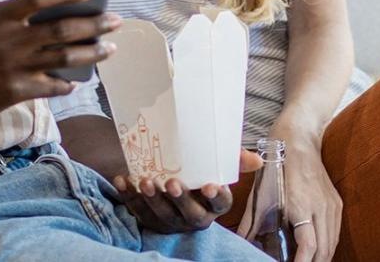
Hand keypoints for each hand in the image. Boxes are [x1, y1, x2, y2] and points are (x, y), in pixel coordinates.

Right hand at [0, 0, 117, 124]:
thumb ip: (17, 16)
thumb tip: (61, 10)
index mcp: (0, 15)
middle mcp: (8, 40)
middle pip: (62, 29)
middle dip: (94, 25)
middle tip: (115, 21)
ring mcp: (13, 67)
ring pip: (65, 58)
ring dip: (93, 53)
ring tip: (110, 48)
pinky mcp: (15, 91)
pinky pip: (52, 86)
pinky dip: (67, 83)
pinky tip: (76, 81)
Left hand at [114, 151, 262, 232]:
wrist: (166, 170)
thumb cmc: (196, 167)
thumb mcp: (213, 161)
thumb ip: (232, 158)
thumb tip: (256, 159)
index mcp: (214, 204)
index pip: (221, 204)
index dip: (216, 197)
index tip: (209, 185)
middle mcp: (195, 217)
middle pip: (191, 215)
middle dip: (181, 200)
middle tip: (172, 183)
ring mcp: (171, 221)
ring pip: (163, 216)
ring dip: (153, 200)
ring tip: (145, 181)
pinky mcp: (150, 219)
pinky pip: (138, 211)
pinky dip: (129, 197)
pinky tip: (123, 180)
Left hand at [240, 130, 340, 261]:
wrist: (298, 139)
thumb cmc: (276, 166)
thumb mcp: (259, 195)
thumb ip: (251, 223)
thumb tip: (241, 244)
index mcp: (300, 205)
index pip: (308, 246)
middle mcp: (320, 207)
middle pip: (324, 250)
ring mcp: (331, 205)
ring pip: (332, 244)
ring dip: (321, 259)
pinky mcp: (336, 203)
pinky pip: (335, 233)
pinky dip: (327, 247)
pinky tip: (317, 254)